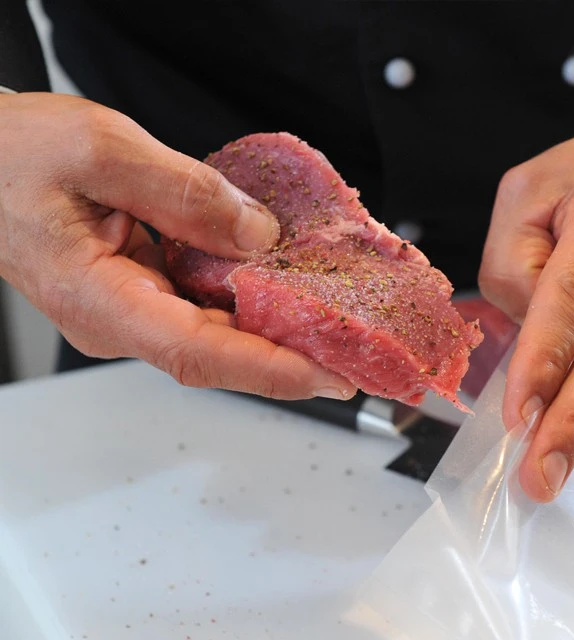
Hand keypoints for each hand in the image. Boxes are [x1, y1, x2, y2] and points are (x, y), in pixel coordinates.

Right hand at [0, 93, 354, 399]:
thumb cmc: (13, 157)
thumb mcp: (101, 150)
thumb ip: (185, 193)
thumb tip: (256, 235)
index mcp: (100, 300)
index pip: (199, 353)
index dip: (270, 369)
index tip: (330, 375)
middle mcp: (123, 321)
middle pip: (222, 353)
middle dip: (295, 357)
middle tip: (360, 354)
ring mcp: (137, 313)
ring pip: (221, 335)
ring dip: (281, 332)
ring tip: (341, 325)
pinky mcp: (149, 296)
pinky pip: (210, 308)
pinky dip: (254, 300)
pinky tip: (290, 288)